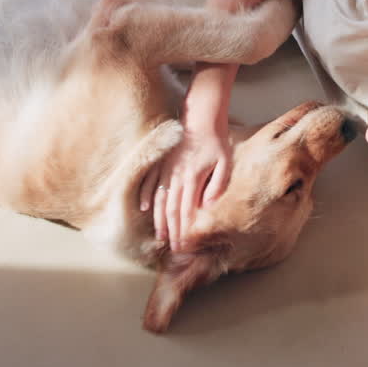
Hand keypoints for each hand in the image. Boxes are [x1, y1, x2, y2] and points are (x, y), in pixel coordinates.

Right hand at [138, 125, 231, 251]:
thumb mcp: (224, 162)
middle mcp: (175, 177)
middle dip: (172, 232)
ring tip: (160, 236)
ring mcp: (165, 170)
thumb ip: (216, 186)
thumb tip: (208, 207)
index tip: (184, 247)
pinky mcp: (160, 163)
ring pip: (159, 200)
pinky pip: (149, 182)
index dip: (184, 231)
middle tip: (173, 249)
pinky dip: (145, 195)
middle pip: (172, 210)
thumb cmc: (216, 140)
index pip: (187, 212)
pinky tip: (143, 208)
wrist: (201, 117)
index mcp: (192, 178)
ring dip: (159, 220)